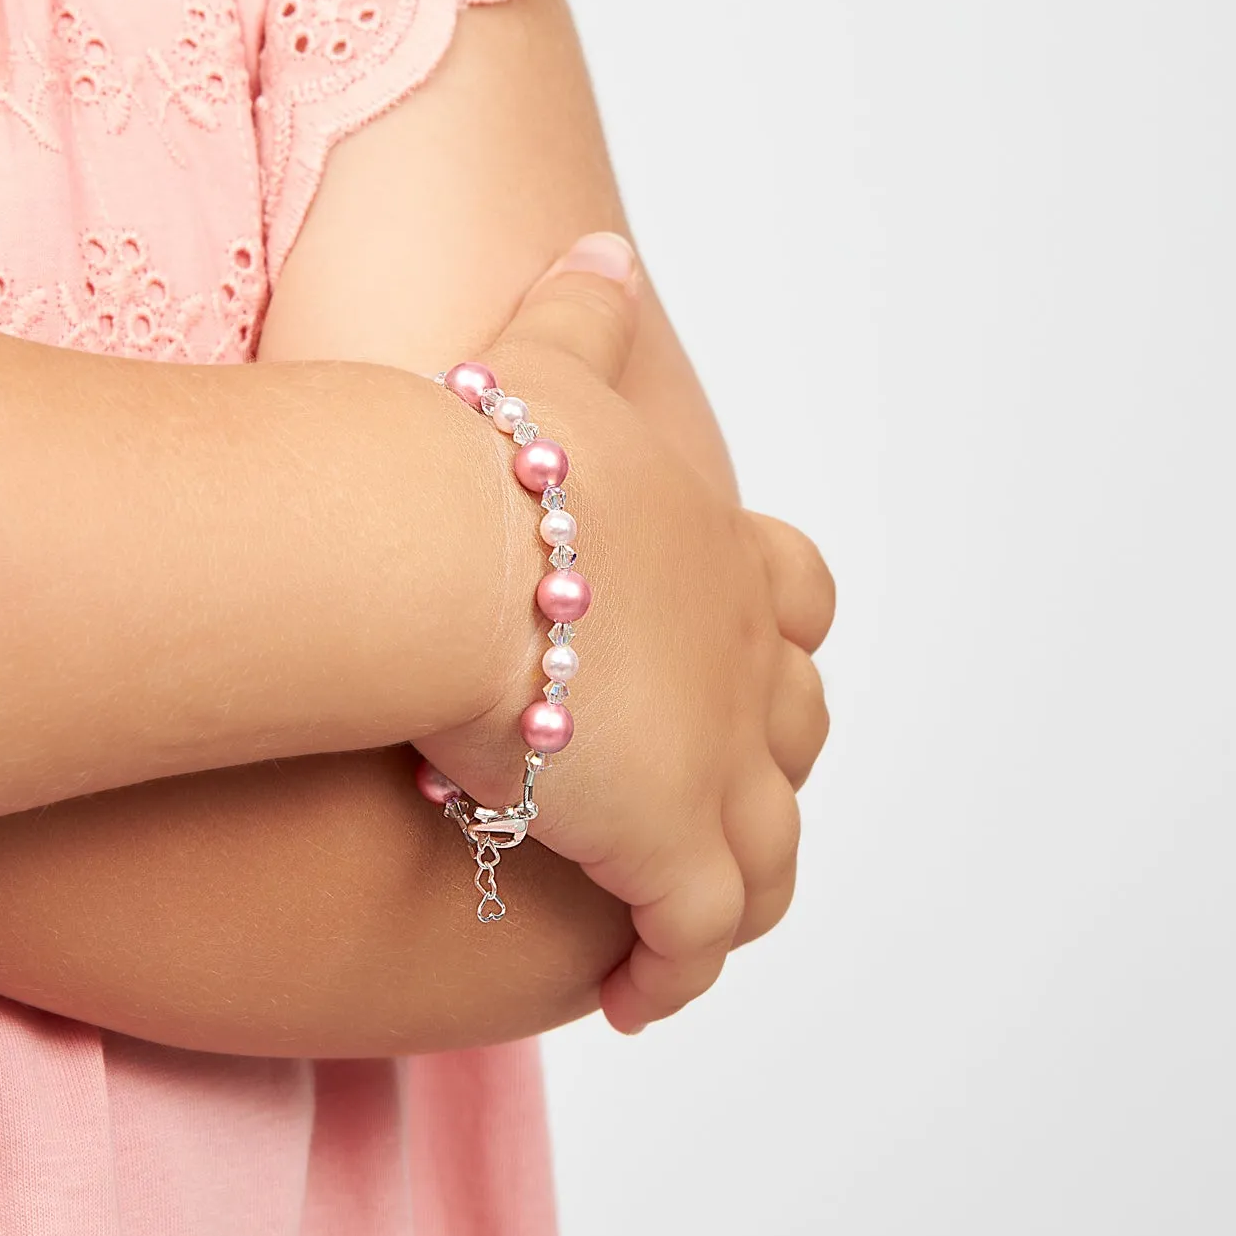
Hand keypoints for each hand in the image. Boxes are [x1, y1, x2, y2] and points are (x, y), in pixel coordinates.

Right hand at [415, 233, 833, 1031]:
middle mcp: (741, 661)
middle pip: (793, 733)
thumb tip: (605, 238)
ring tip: (688, 925)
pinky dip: (680, 970)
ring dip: (733, 890)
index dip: (767, 638)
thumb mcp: (543, 363)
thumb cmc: (478, 460)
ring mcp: (717, 760)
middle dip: (760, 767)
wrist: (443, 555)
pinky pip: (697, 939)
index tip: (726, 662)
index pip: (788, 602)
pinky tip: (643, 997)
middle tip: (706, 802)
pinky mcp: (669, 848)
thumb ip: (586, 303)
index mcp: (714, 554)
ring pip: (767, 854)